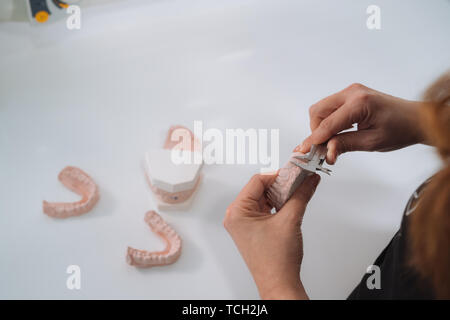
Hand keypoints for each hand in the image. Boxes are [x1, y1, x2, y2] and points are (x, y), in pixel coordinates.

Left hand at [224, 173, 320, 299]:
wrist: (279, 284)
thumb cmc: (276, 261)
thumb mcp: (290, 220)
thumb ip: (301, 195)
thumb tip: (308, 181)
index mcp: (237, 212)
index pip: (257, 181)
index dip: (277, 175)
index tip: (293, 172)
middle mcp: (237, 217)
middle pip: (259, 189)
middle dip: (280, 184)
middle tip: (298, 180)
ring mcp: (244, 224)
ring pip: (263, 199)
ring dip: (280, 194)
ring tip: (297, 190)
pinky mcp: (253, 230)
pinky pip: (265, 209)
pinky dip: (278, 204)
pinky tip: (291, 202)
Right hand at [298, 83, 425, 163]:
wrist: (416, 119)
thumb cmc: (401, 129)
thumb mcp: (372, 142)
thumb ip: (345, 145)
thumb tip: (326, 152)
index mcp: (359, 103)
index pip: (327, 124)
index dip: (314, 139)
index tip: (303, 151)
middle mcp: (352, 93)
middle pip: (318, 111)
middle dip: (316, 131)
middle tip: (322, 148)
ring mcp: (351, 92)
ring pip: (321, 109)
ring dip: (321, 126)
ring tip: (332, 142)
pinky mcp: (351, 95)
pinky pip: (330, 107)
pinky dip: (328, 121)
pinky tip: (338, 133)